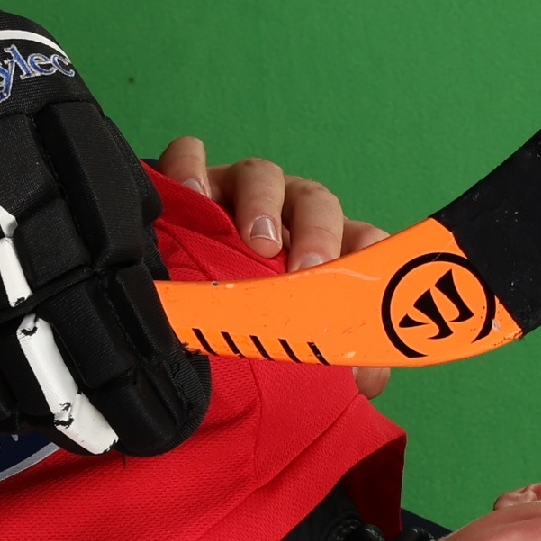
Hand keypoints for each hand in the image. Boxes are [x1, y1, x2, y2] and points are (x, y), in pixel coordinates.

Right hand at [154, 137, 393, 398]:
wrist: (174, 310)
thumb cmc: (243, 326)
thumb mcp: (286, 347)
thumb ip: (330, 365)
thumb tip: (362, 382)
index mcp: (321, 254)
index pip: (361, 239)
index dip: (366, 253)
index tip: (355, 284)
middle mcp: (287, 219)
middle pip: (316, 203)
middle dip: (317, 232)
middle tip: (308, 270)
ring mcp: (239, 196)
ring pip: (262, 176)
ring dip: (264, 202)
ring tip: (255, 238)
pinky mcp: (192, 184)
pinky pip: (191, 158)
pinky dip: (192, 168)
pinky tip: (191, 195)